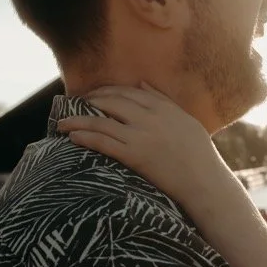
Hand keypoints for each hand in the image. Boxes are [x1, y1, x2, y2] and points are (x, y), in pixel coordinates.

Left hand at [57, 84, 228, 207]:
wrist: (204, 182)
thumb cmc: (199, 154)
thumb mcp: (185, 120)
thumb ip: (162, 100)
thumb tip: (142, 83)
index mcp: (163, 107)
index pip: (128, 92)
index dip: (107, 91)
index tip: (94, 95)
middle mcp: (150, 118)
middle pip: (111, 102)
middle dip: (90, 102)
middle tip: (76, 105)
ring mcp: (141, 136)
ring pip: (101, 122)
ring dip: (78, 121)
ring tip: (62, 123)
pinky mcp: (134, 155)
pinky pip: (103, 142)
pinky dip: (85, 138)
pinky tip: (72, 137)